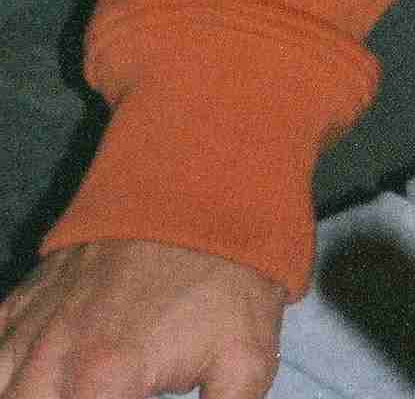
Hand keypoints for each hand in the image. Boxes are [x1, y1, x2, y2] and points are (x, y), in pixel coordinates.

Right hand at [0, 243, 283, 398]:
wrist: (202, 182)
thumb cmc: (226, 274)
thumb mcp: (245, 361)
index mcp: (101, 382)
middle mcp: (52, 359)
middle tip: (103, 396)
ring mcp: (33, 325)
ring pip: (1, 387)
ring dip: (25, 394)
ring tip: (64, 391)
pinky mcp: (26, 298)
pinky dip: (3, 370)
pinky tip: (26, 376)